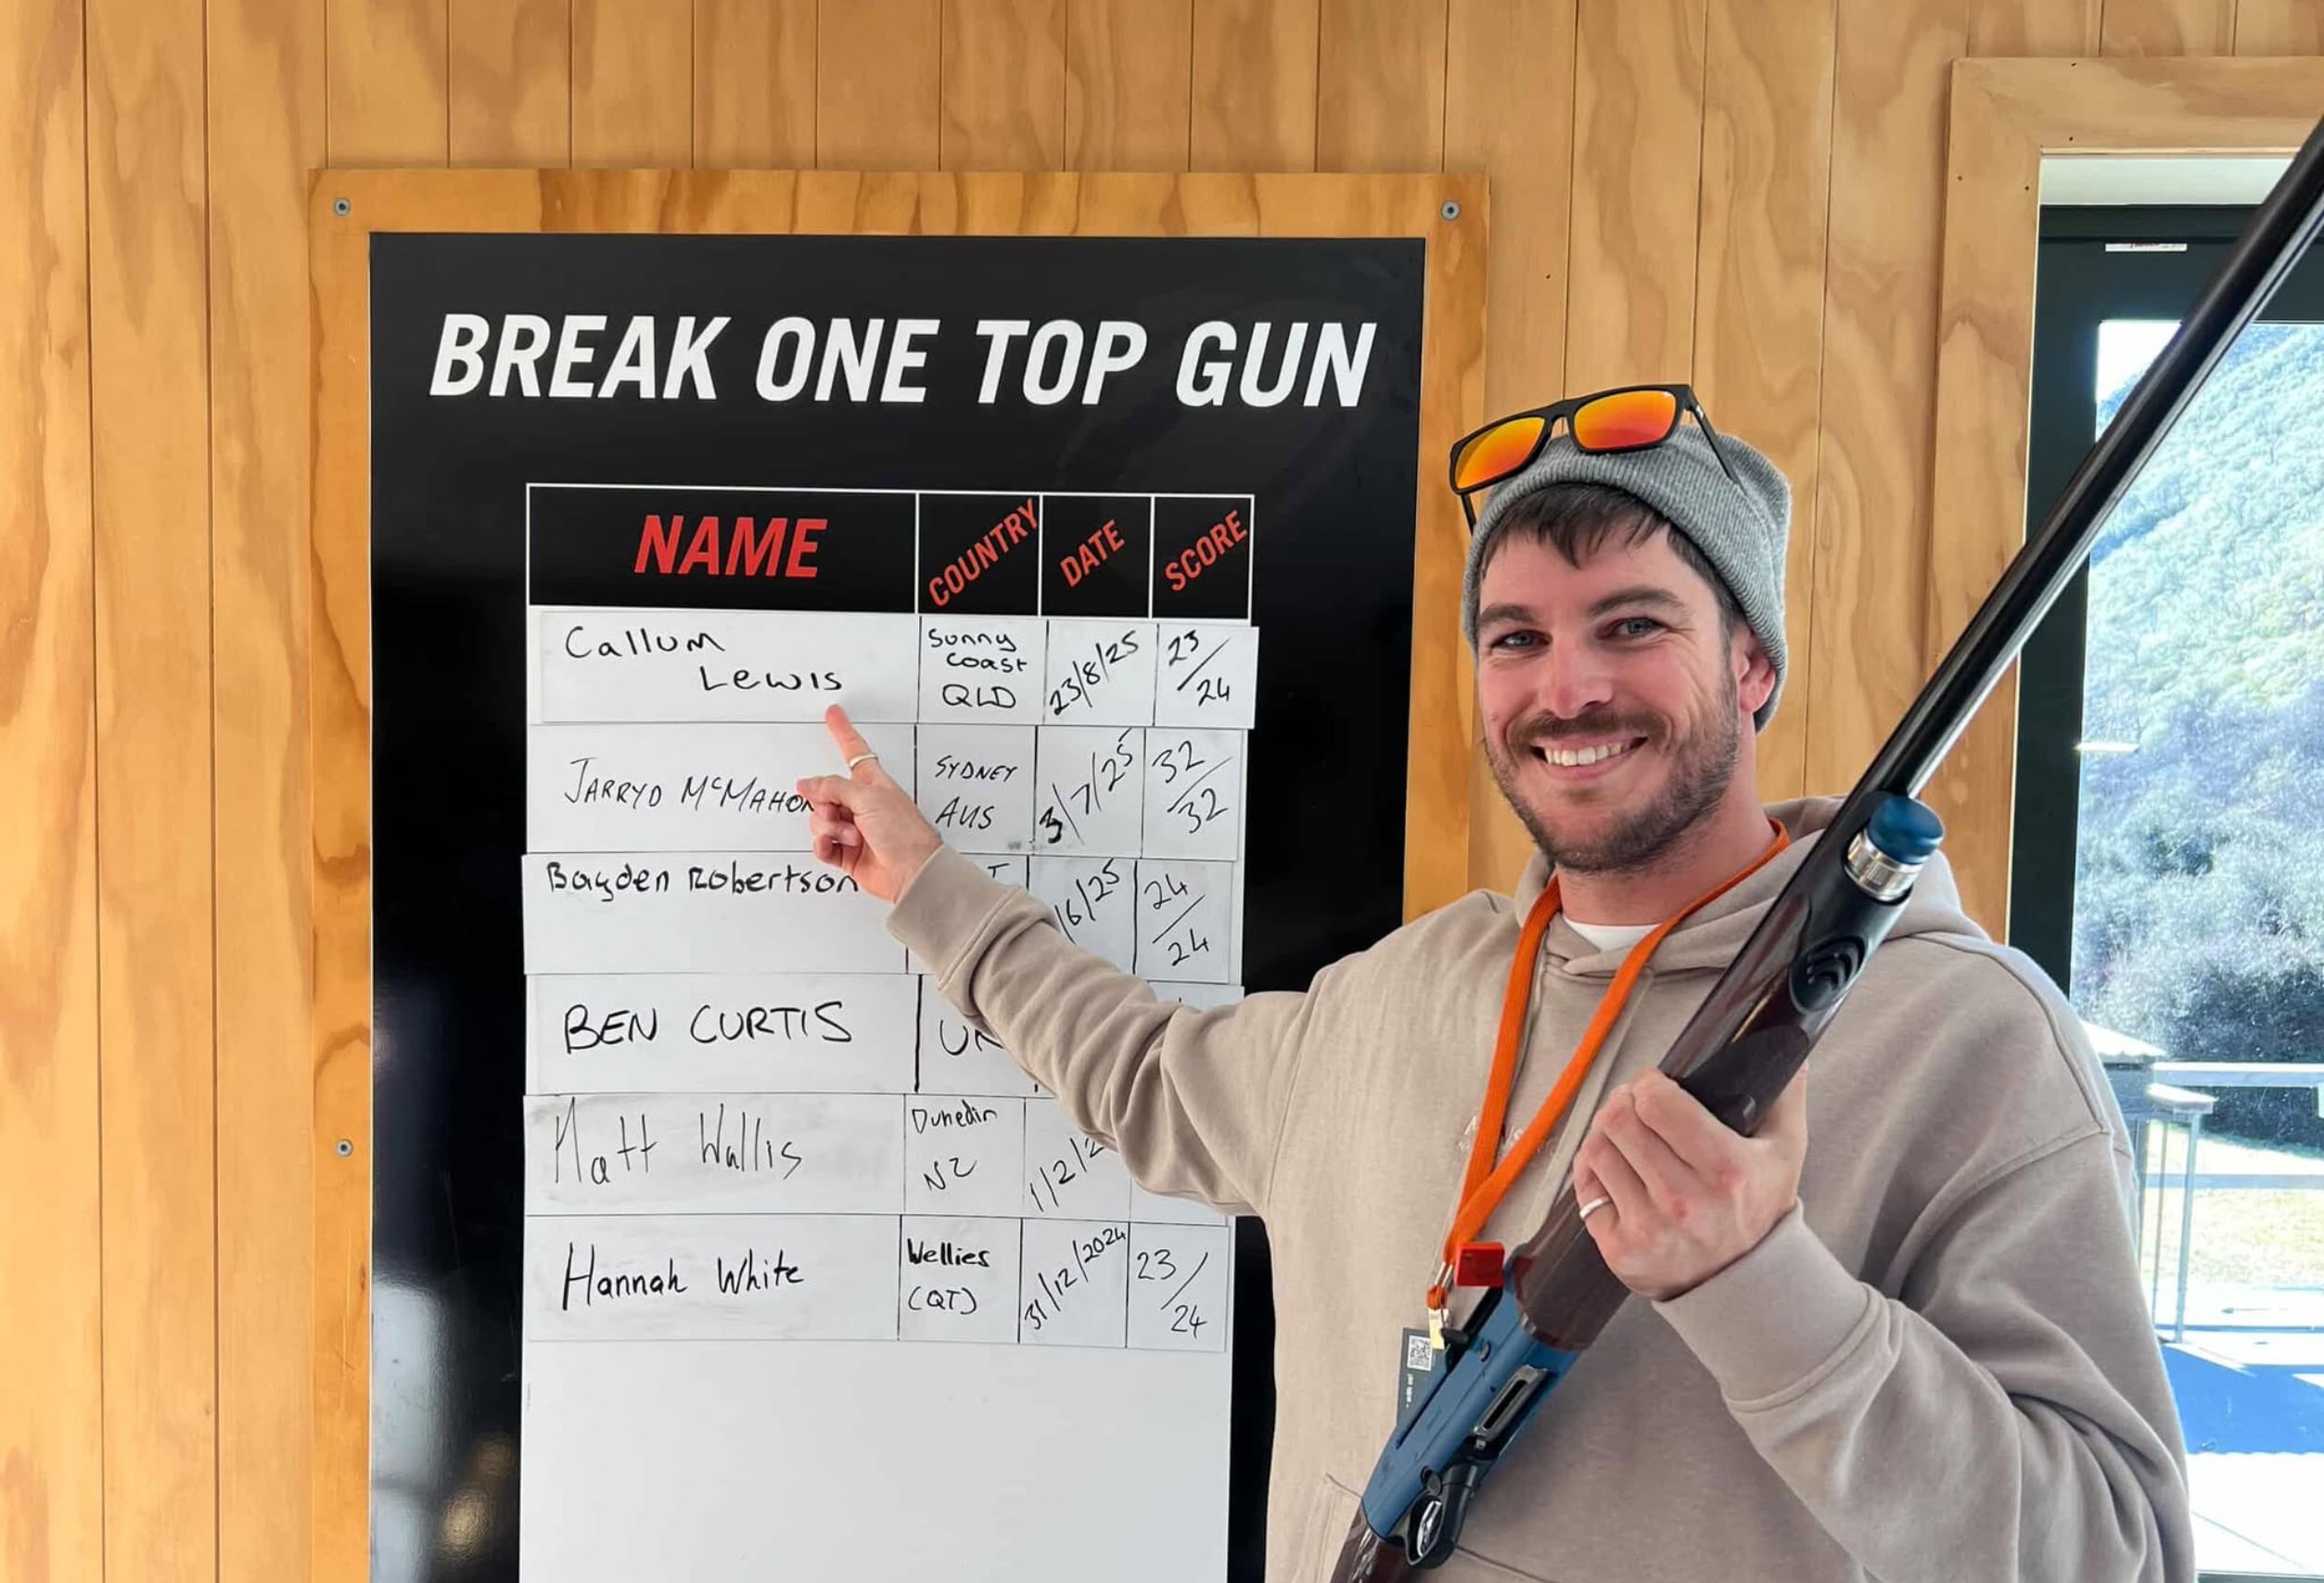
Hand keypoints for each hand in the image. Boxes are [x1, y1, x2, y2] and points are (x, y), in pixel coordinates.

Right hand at [794, 705, 944, 902]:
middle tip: (839, 812)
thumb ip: (833, 787)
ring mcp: (854, 828)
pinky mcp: (847, 853)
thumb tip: (807, 784)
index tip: (834, 713)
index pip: (853, 750)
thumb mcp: (868, 797)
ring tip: (852, 836)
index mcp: (872, 783)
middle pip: (825, 792)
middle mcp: (862, 803)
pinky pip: (822, 845)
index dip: (842, 731)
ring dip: (830, 828)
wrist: (912, 872)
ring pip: (820, 820)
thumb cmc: (903, 832)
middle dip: (825, 803)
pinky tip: (836, 848)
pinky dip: (825, 846)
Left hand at [1571, 1066, 1807, 1301]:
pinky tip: (1614, 1166)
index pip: (1657, 1102)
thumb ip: (1785, 1097)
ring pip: (1597, 1149)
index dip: (1649, 1085)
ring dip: (1606, 1134)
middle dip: (1623, 1103)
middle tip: (1634, 1106)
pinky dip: (1593, 1169)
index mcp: (1726, 1170)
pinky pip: (1585, 1188)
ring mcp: (1649, 1228)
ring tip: (1625, 1134)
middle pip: (1619, 1120)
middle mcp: (1684, 1201)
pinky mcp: (1621, 1249)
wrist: (1743, 1283)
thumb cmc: (1758, 1210)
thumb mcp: (1785, 1153)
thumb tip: (1791, 1053)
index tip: (1655, 1087)